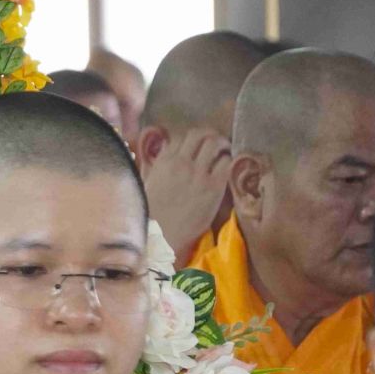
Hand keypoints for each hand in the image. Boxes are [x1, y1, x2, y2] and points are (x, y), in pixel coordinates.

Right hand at [141, 128, 232, 257]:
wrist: (161, 239)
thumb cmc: (149, 217)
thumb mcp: (147, 185)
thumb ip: (157, 167)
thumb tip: (165, 155)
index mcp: (163, 162)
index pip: (180, 137)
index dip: (190, 139)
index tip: (195, 145)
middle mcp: (181, 162)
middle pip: (200, 134)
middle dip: (209, 136)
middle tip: (214, 143)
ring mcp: (199, 173)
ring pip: (215, 143)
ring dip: (222, 144)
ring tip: (223, 152)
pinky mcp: (214, 187)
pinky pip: (226, 163)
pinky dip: (228, 160)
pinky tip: (227, 167)